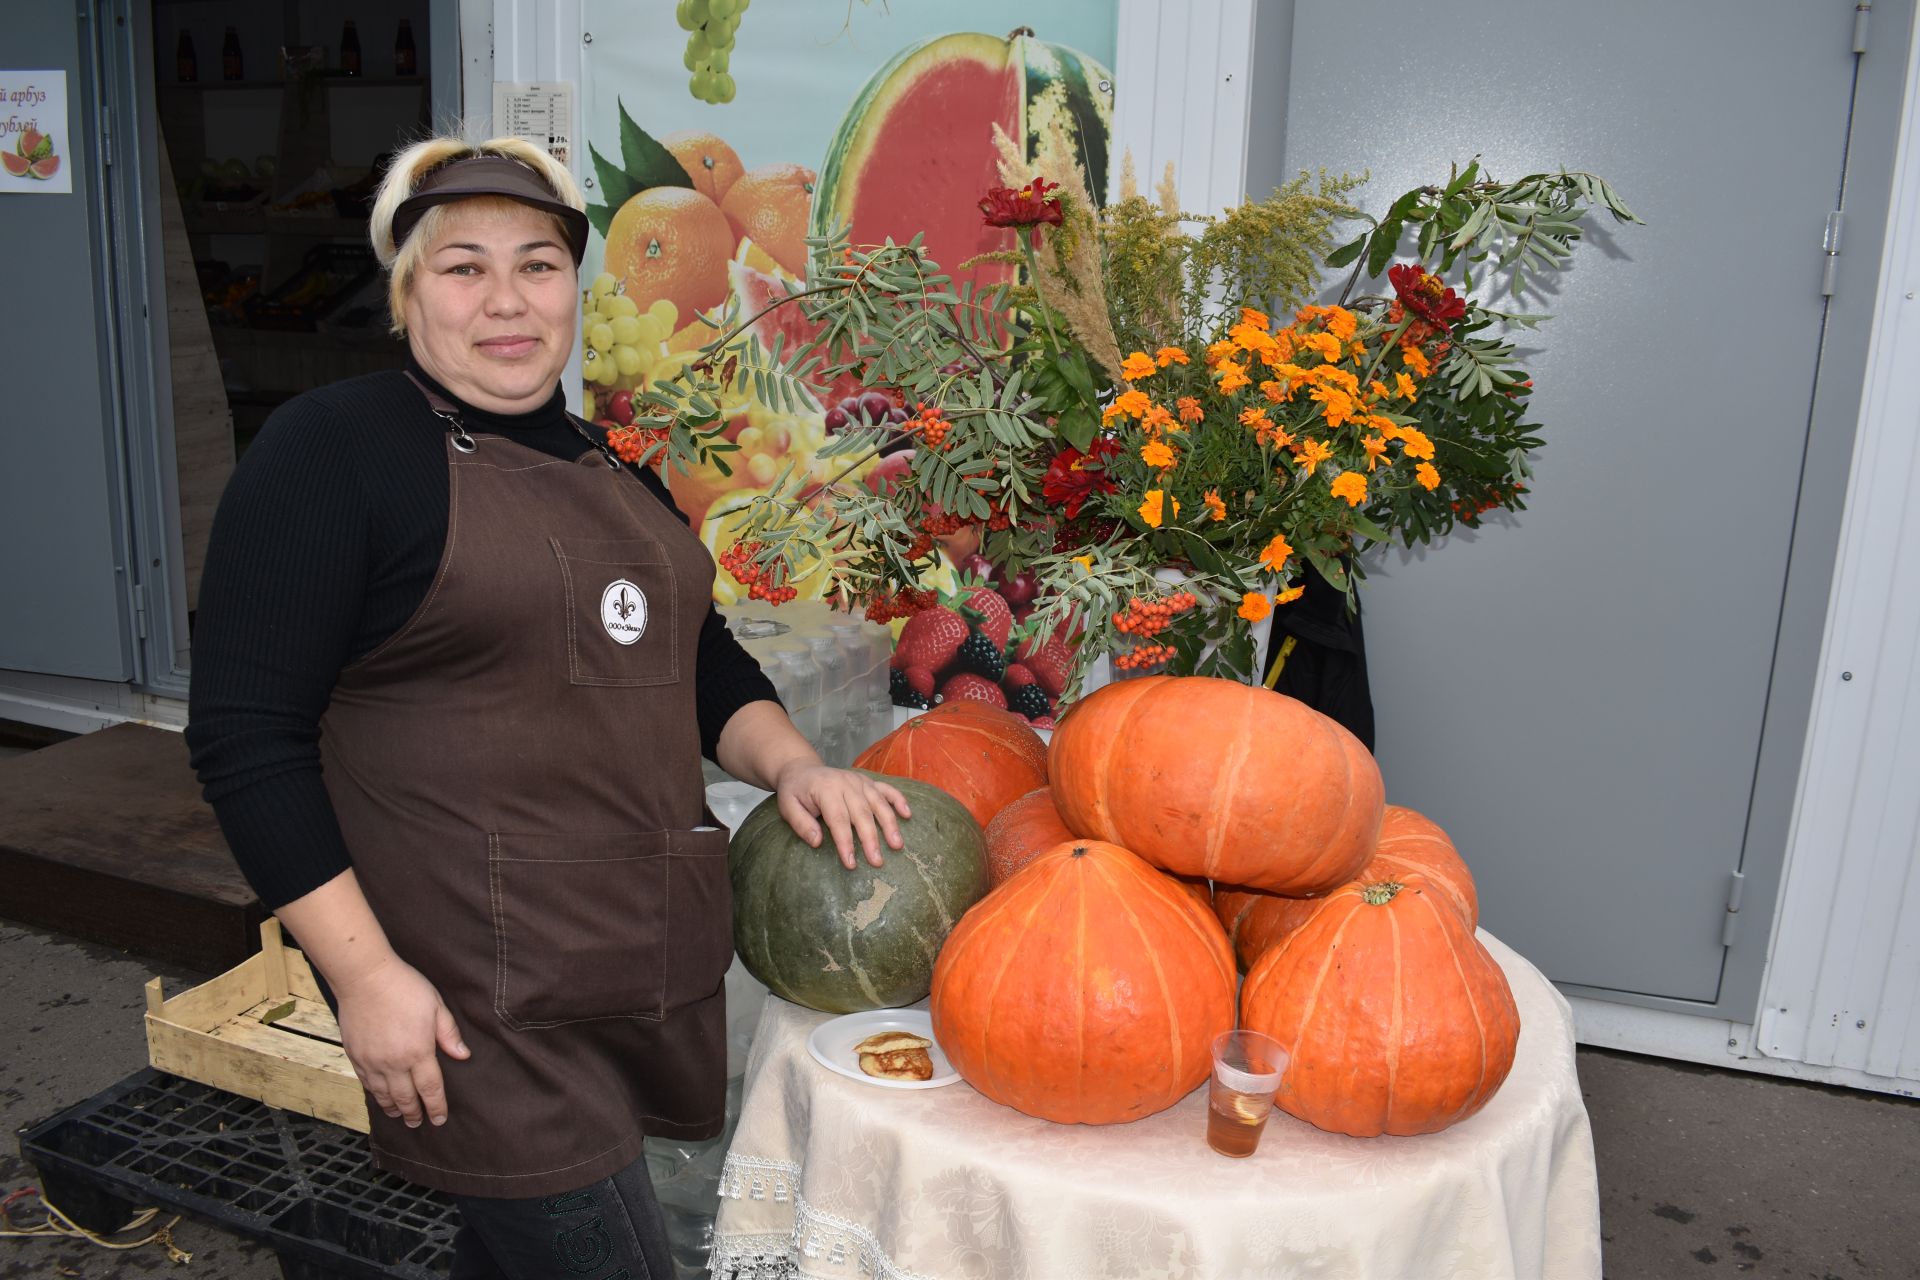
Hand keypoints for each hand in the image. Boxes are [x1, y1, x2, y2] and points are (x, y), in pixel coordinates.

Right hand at [332, 953, 469, 1128]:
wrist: (365, 978)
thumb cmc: (405, 988)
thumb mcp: (436, 1006)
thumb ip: (449, 1034)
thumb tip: (463, 1056)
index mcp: (418, 1052)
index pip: (430, 1089)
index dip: (436, 1107)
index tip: (440, 1119)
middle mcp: (394, 1063)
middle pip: (406, 1098)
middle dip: (414, 1113)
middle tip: (419, 1123)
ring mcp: (372, 1061)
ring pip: (384, 1095)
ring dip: (394, 1108)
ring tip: (401, 1116)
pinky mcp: (355, 1056)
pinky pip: (367, 1083)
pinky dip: (375, 1095)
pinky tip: (380, 1097)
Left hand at [773, 763, 911, 869]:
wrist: (802, 770)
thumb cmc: (795, 792)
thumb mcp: (787, 806)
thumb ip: (801, 823)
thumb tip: (817, 842)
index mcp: (826, 789)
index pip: (838, 818)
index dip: (845, 842)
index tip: (851, 863)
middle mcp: (846, 783)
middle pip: (862, 813)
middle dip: (871, 839)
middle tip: (877, 861)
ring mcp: (860, 781)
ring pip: (878, 803)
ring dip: (889, 824)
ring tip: (897, 845)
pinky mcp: (868, 781)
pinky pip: (887, 789)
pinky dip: (899, 800)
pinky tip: (907, 815)